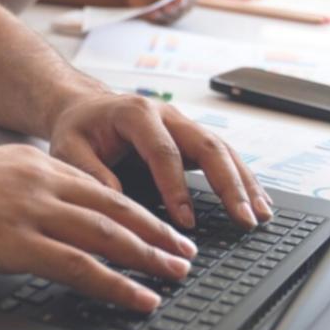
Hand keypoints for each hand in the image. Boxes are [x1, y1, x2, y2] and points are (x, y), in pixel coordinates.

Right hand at [0, 145, 199, 311]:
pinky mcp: (18, 242)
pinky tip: (138, 296)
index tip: (156, 224)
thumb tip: (35, 212)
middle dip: (155, 231)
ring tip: (175, 272)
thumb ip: (14, 189)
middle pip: (115, 207)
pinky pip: (82, 266)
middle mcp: (39, 180)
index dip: (133, 208)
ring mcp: (31, 210)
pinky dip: (118, 284)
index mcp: (30, 162)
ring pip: (108, 234)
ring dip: (149, 256)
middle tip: (183, 250)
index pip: (96, 186)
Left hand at [47, 92, 272, 231]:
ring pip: (222, 149)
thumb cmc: (77, 130)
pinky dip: (242, 179)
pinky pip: (223, 156)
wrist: (83, 108)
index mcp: (135, 113)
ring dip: (244, 183)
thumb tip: (119, 203)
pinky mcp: (191, 138)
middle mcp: (166, 114)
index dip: (177, 187)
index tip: (186, 221)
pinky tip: (258, 201)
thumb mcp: (68, 149)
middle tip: (244, 218)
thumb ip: (90, 173)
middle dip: (229, 184)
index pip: (163, 151)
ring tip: (261, 215)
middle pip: (207, 145)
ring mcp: (183, 124)